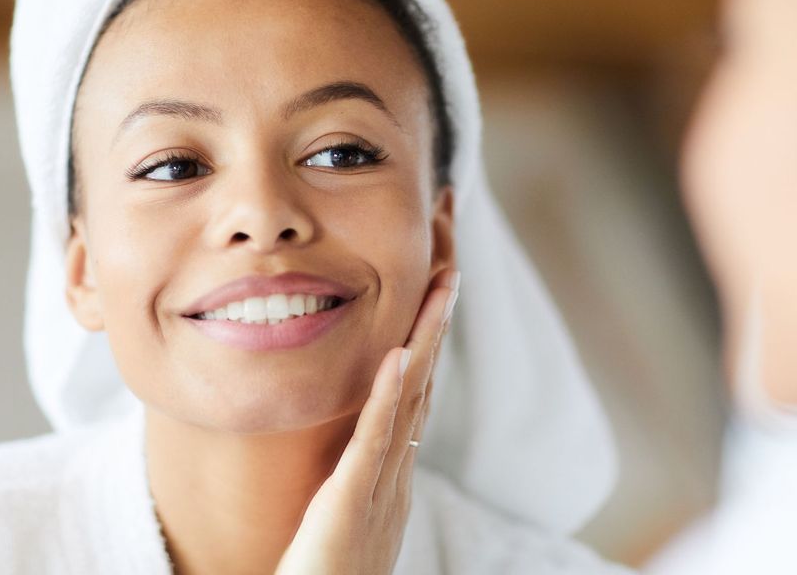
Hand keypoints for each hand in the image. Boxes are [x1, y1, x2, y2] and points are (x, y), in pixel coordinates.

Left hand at [276, 268, 459, 574]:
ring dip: (424, 343)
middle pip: (422, 388)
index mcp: (391, 478)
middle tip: (451, 272)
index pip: (414, 398)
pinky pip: (371, 442)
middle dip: (436, 328)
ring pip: (408, 403)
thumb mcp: (345, 523)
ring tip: (438, 292)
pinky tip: (397, 357)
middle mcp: (396, 477)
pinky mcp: (348, 503)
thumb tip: (359, 451)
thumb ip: (355, 485)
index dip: (426, 345)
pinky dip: (387, 397)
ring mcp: (378, 489)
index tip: (434, 297)